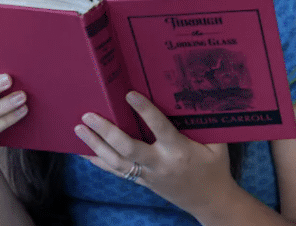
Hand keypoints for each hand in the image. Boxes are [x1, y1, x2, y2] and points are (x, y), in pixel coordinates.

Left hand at [74, 91, 236, 217]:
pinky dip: (99, 162)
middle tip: (88, 115)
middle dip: (106, 131)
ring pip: (117, 162)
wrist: (211, 202)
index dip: (144, 110)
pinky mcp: (143, 182)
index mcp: (179, 150)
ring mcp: (148, 175)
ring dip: (95, 145)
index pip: (158, 127)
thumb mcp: (217, 145)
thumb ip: (207, 123)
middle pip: (128, 148)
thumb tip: (202, 96)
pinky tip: (84, 153)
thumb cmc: (215, 169)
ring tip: (79, 129)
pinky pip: (117, 172)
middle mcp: (160, 163)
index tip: (129, 94)